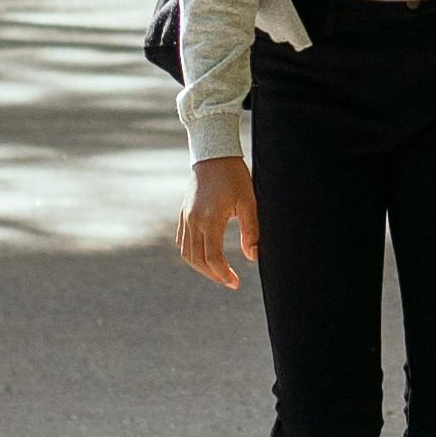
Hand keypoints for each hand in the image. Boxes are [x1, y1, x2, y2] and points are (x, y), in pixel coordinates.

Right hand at [177, 156, 260, 289]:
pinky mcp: (183, 213)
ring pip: (186, 253)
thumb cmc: (234, 176)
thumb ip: (251, 230)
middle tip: (229, 282)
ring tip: (218, 273)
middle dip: (213, 275)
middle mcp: (193, 221)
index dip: (223, 274)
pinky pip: (182, 241)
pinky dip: (191, 253)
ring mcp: (185, 218)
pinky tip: (204, 256)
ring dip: (201, 267)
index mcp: (209, 220)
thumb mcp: (248, 201)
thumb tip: (253, 257)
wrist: (213, 153)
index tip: (235, 283)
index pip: (212, 258)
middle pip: (197, 260)